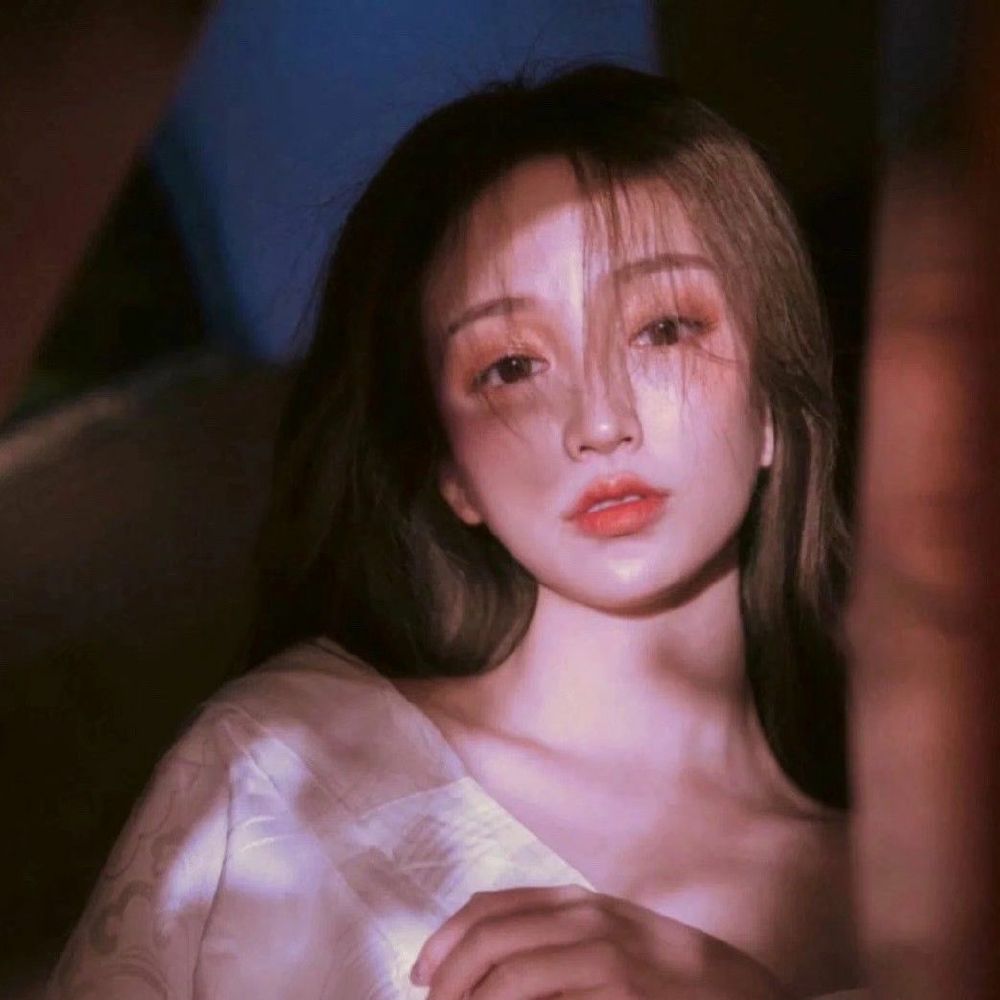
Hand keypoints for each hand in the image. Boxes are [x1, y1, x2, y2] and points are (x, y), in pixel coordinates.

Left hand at [410, 884, 792, 998]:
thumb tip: (478, 970)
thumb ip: (551, 939)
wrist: (739, 993)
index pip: (488, 909)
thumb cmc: (663, 971)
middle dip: (448, 981)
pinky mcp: (621, 994)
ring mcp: (605, 958)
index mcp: (576, 902)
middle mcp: (585, 919)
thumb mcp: (604, 937)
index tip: (421, 976)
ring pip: (509, 980)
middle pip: (488, 942)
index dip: (443, 941)